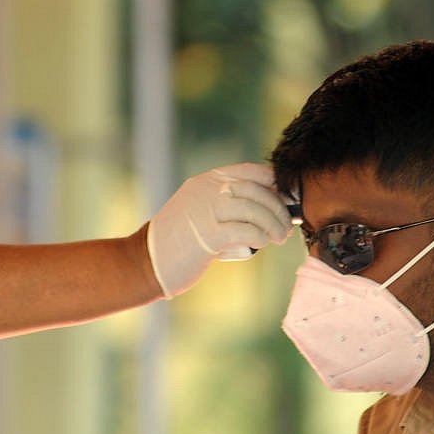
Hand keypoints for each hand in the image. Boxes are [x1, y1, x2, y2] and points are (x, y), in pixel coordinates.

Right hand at [147, 163, 291, 296]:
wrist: (146, 262)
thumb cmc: (179, 242)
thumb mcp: (199, 211)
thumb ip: (226, 205)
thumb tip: (271, 210)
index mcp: (206, 181)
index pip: (250, 171)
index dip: (275, 183)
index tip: (287, 199)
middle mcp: (206, 190)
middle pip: (257, 191)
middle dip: (278, 208)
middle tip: (286, 226)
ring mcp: (205, 210)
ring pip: (255, 210)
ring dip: (274, 225)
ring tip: (279, 238)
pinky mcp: (207, 235)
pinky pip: (246, 231)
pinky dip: (261, 237)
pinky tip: (263, 244)